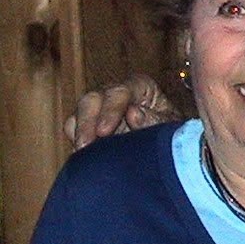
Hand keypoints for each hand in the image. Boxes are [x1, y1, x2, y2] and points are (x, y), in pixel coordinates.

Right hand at [63, 74, 180, 148]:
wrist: (166, 148)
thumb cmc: (171, 131)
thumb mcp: (169, 125)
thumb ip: (153, 119)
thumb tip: (133, 113)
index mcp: (140, 86)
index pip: (120, 91)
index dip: (110, 110)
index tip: (104, 131)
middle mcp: (116, 95)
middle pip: (92, 98)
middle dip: (86, 121)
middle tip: (85, 146)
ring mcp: (101, 109)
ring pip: (79, 112)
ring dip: (78, 132)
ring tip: (82, 154)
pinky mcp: (90, 126)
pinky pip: (73, 128)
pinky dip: (75, 140)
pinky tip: (82, 157)